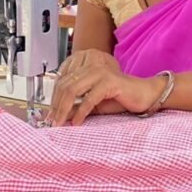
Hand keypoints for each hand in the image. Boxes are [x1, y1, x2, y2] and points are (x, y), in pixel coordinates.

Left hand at [47, 49, 161, 125]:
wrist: (143, 95)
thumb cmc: (119, 99)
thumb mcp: (93, 105)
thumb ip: (77, 107)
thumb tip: (60, 116)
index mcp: (85, 70)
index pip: (61, 83)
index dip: (53, 100)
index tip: (48, 116)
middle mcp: (90, 68)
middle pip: (64, 86)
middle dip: (56, 106)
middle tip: (51, 122)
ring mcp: (100, 74)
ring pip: (73, 90)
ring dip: (64, 109)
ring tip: (60, 123)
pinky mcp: (109, 82)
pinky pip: (90, 98)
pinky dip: (81, 112)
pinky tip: (77, 122)